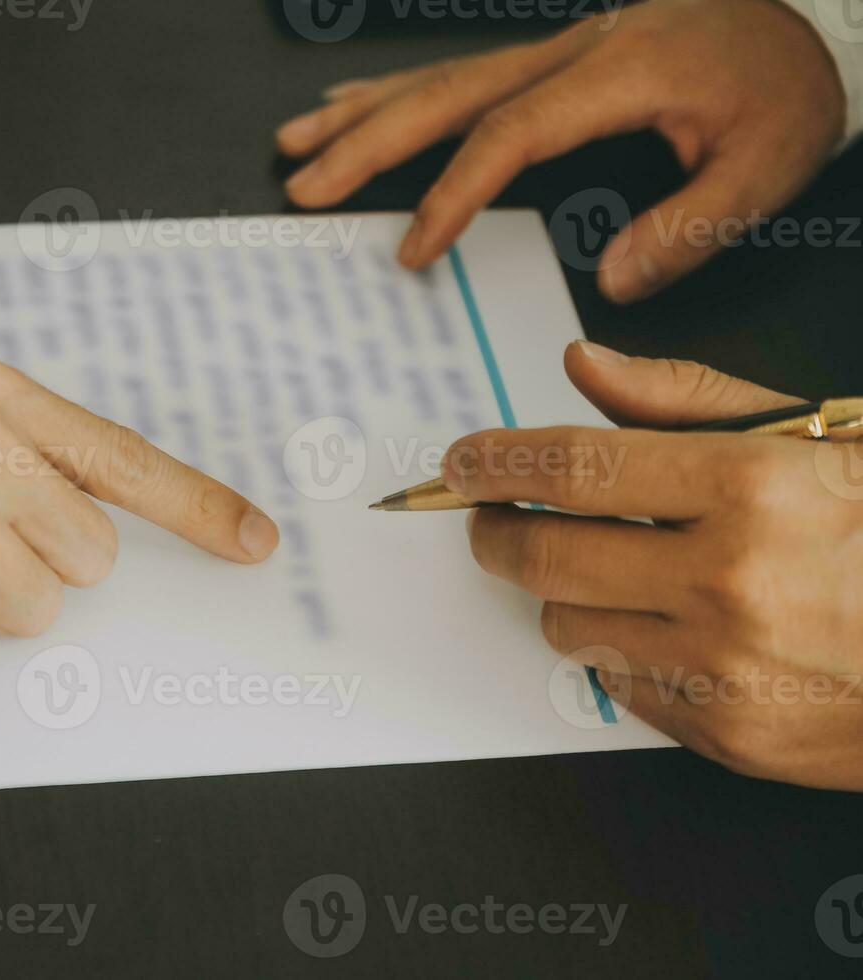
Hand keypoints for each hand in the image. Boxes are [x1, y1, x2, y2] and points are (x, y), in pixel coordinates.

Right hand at [275, 0, 844, 302]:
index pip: (509, 135)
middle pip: (445, 95)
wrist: (804, 20)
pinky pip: (459, 72)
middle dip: (365, 142)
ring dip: (363, 113)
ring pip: (440, 78)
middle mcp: (571, 54)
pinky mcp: (552, 58)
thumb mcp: (769, 161)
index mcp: (616, 76)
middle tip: (302, 183)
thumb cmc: (785, 84)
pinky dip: (397, 90)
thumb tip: (610, 281)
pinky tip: (356, 104)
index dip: (451, 192)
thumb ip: (691, 224)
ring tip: (297, 143)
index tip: (413, 249)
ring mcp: (555, 51)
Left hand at [449, 341, 862, 789]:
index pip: (574, 467)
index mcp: (754, 491)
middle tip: (488, 516)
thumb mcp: (824, 437)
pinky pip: (616, 685)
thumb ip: (689, 402)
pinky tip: (672, 627)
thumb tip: (585, 366)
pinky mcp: (723, 735)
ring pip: (567, 625)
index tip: (462, 461)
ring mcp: (722, 670)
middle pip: (542, 554)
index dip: (497, 460)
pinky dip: (622, 650)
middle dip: (493, 530)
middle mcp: (728, 583)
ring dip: (568, 591)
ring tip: (616, 569)